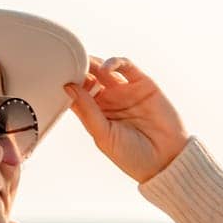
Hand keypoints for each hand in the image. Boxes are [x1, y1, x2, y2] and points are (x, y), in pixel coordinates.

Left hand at [64, 55, 190, 184]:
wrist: (166, 160)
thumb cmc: (133, 156)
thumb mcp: (103, 136)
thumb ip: (87, 111)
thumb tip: (69, 88)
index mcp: (97, 115)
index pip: (78, 94)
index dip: (68, 85)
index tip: (56, 79)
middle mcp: (110, 101)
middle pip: (89, 78)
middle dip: (78, 70)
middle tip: (67, 64)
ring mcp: (125, 90)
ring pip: (104, 69)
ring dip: (92, 64)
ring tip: (83, 63)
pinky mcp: (142, 83)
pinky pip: (125, 66)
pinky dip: (114, 62)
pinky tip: (105, 68)